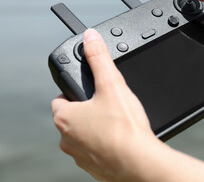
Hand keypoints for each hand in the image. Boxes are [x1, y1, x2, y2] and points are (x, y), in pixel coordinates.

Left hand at [51, 29, 159, 180]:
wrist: (140, 162)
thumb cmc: (124, 129)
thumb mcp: (112, 85)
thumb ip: (99, 58)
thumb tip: (91, 38)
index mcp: (66, 118)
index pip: (61, 99)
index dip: (75, 92)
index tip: (90, 91)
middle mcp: (67, 139)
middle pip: (73, 117)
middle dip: (88, 110)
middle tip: (108, 106)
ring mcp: (79, 155)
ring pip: (84, 135)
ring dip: (96, 128)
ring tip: (116, 123)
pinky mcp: (94, 167)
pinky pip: (95, 150)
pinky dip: (104, 144)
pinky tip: (120, 139)